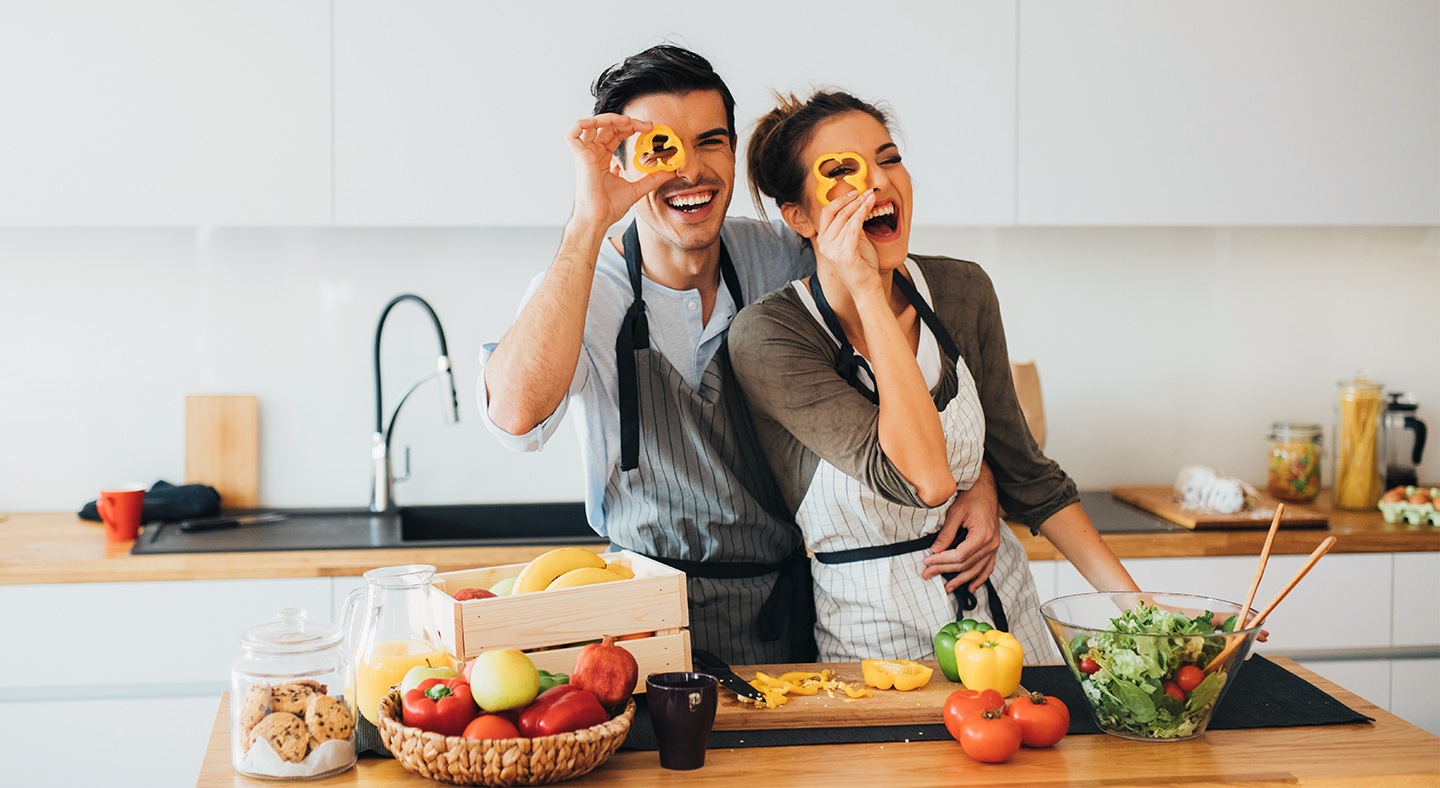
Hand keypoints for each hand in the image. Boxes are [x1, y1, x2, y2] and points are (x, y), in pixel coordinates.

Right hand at [566, 114, 674, 227]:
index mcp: (604, 158)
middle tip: (647, 126)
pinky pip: (574, 132)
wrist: (599, 218)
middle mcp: (594, 153)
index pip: (617, 134)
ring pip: (592, 124)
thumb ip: (652, 178)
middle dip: (627, 122)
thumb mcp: (637, 188)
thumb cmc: (610, 207)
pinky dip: (586, 122)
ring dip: (610, 118)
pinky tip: (603, 123)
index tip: (650, 129)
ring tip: (628, 122)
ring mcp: (585, 154)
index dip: (632, 127)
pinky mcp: (579, 155)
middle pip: (608, 126)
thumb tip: (671, 171)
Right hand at [813, 189, 881, 298]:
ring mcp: (833, 251)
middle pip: (837, 214)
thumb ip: (852, 224)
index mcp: (824, 240)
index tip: (854, 192)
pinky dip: (861, 215)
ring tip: (872, 198)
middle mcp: (825, 245)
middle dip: (854, 200)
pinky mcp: (844, 255)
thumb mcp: (855, 239)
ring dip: (860, 205)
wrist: (866, 286)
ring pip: (846, 219)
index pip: (827, 213)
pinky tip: (869, 207)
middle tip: (867, 192)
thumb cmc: (862, 264)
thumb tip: (858, 204)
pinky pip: (853, 229)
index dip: (840, 200)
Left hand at [922, 468, 1001, 593]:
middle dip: (945, 571)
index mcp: (982, 535)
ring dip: (961, 580)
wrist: (987, 489)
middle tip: (928, 574)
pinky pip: (988, 567)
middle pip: (966, 564)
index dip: (942, 561)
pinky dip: (979, 578)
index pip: (959, 555)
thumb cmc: (971, 496)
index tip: (927, 563)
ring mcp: (994, 547)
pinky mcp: (993, 546)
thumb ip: (946, 533)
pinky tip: (971, 587)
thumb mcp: (955, 512)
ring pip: (976, 569)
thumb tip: (935, 551)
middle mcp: (990, 543)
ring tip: (947, 588)